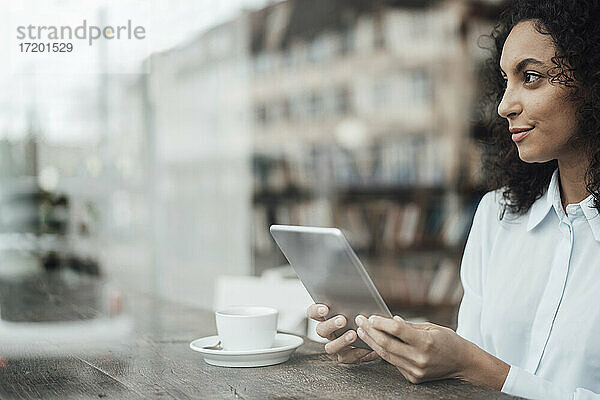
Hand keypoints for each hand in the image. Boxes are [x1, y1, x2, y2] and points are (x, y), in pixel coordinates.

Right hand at [306, 303, 378, 363]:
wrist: (379, 333)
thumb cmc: (366, 314)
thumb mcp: (361, 303)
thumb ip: (355, 297)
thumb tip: (358, 285)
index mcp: (328, 316)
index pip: (313, 312)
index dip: (316, 311)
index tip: (325, 308)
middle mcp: (329, 331)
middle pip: (320, 330)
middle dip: (330, 325)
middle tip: (342, 320)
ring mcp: (336, 345)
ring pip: (330, 347)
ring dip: (341, 341)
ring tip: (353, 334)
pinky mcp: (346, 357)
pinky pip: (346, 358)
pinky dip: (356, 352)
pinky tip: (366, 346)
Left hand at [355, 315, 508, 388]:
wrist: (463, 364)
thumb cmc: (449, 341)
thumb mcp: (431, 327)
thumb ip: (409, 326)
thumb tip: (389, 321)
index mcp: (426, 342)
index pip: (396, 331)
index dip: (381, 323)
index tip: (370, 317)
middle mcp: (420, 358)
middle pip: (387, 344)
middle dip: (370, 331)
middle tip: (359, 321)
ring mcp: (416, 371)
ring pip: (387, 355)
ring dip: (372, 342)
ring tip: (362, 332)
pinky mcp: (413, 378)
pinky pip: (394, 363)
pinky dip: (384, 352)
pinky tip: (375, 343)